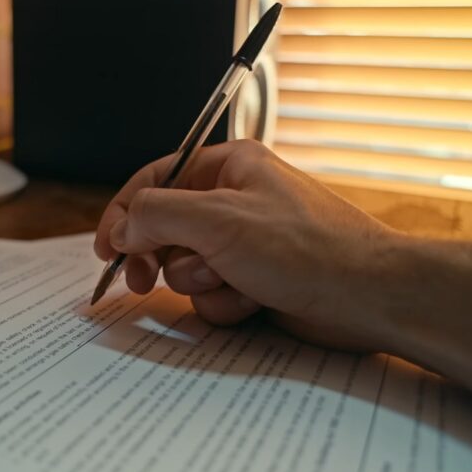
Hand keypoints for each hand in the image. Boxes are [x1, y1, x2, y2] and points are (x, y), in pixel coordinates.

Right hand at [94, 140, 404, 352]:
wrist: (366, 296)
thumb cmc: (305, 247)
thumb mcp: (218, 219)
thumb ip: (157, 215)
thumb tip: (122, 226)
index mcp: (228, 168)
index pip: (156, 180)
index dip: (124, 212)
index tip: (105, 247)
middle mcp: (233, 202)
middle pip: (165, 228)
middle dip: (158, 257)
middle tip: (141, 280)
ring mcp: (243, 244)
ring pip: (185, 268)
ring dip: (200, 283)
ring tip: (231, 282)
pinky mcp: (252, 280)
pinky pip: (211, 294)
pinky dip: (223, 302)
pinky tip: (252, 301)